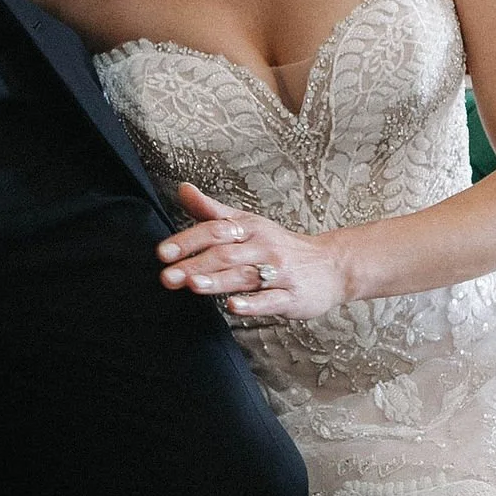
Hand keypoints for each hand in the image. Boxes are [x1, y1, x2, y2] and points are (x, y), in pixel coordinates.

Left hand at [158, 183, 349, 323]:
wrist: (332, 265)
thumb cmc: (281, 245)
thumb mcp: (248, 223)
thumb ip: (213, 211)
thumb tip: (183, 189)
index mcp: (250, 228)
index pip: (215, 230)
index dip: (188, 241)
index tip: (163, 253)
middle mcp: (263, 248)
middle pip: (226, 254)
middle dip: (195, 265)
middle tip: (167, 277)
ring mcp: (279, 272)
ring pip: (245, 276)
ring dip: (218, 281)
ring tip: (193, 285)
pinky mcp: (291, 296)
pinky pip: (270, 300)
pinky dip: (252, 304)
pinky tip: (233, 306)